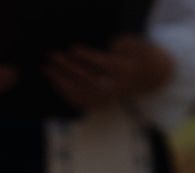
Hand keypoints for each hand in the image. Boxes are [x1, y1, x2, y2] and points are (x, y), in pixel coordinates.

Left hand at [43, 35, 173, 111]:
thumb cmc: (137, 56)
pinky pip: (78, 100)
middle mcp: (115, 88)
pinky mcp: (99, 104)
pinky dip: (64, 91)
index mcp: (125, 72)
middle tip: (54, 56)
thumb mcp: (138, 46)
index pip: (104, 66)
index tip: (73, 48)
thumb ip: (126, 45)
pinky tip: (53, 80)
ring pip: (80, 93)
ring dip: (61, 81)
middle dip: (69, 68)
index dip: (88, 57)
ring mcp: (106, 99)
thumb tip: (113, 46)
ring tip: (47, 68)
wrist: (147, 78)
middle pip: (88, 79)